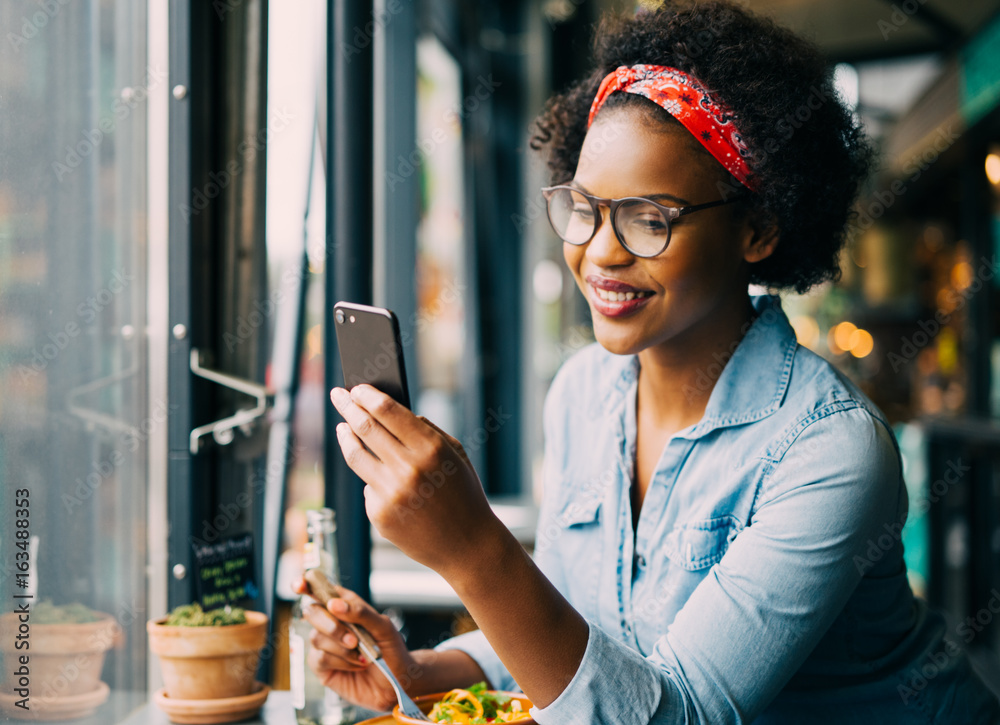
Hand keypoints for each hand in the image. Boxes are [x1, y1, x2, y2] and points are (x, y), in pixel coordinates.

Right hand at [292, 578, 414, 711]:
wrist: (398, 681)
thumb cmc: (391, 650)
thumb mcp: (383, 626)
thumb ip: (360, 612)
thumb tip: (334, 604)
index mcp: (344, 606)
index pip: (320, 589)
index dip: (305, 584)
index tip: (299, 585)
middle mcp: (331, 623)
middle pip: (312, 612)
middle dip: (330, 625)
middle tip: (353, 640)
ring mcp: (324, 644)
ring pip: (316, 637)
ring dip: (341, 647)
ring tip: (363, 655)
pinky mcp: (322, 666)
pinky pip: (320, 658)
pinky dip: (341, 661)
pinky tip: (356, 664)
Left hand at [329, 385, 505, 576]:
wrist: (467, 546)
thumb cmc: (464, 495)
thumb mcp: (455, 455)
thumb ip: (427, 431)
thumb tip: (393, 412)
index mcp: (430, 448)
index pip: (387, 411)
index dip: (367, 395)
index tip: (356, 387)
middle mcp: (407, 469)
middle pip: (364, 427)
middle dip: (348, 407)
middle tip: (338, 395)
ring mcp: (390, 493)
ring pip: (355, 455)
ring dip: (345, 436)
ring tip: (341, 427)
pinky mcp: (379, 515)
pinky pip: (369, 487)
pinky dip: (373, 478)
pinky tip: (382, 480)